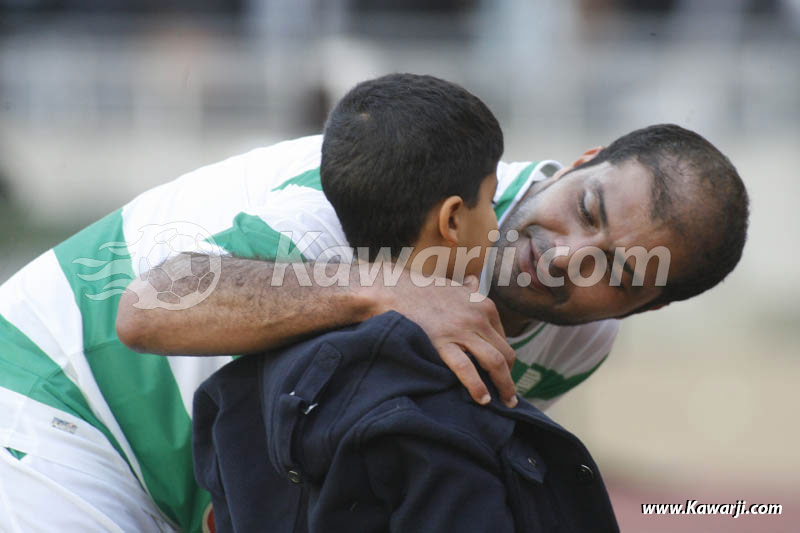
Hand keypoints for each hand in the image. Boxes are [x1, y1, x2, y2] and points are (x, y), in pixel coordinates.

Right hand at [376, 274, 517, 407]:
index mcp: (484, 306)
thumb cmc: (422, 290)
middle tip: (509, 395)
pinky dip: (478, 387)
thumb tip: (474, 282)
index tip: (502, 373)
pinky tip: (483, 400)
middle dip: (510, 377)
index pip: (504, 339)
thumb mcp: (452, 286)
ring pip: (495, 362)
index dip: (506, 359)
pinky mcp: (443, 343)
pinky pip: (467, 369)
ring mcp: (462, 330)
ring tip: (506, 402)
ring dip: (504, 386)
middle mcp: (478, 318)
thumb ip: (467, 288)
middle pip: (506, 353)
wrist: (395, 289)